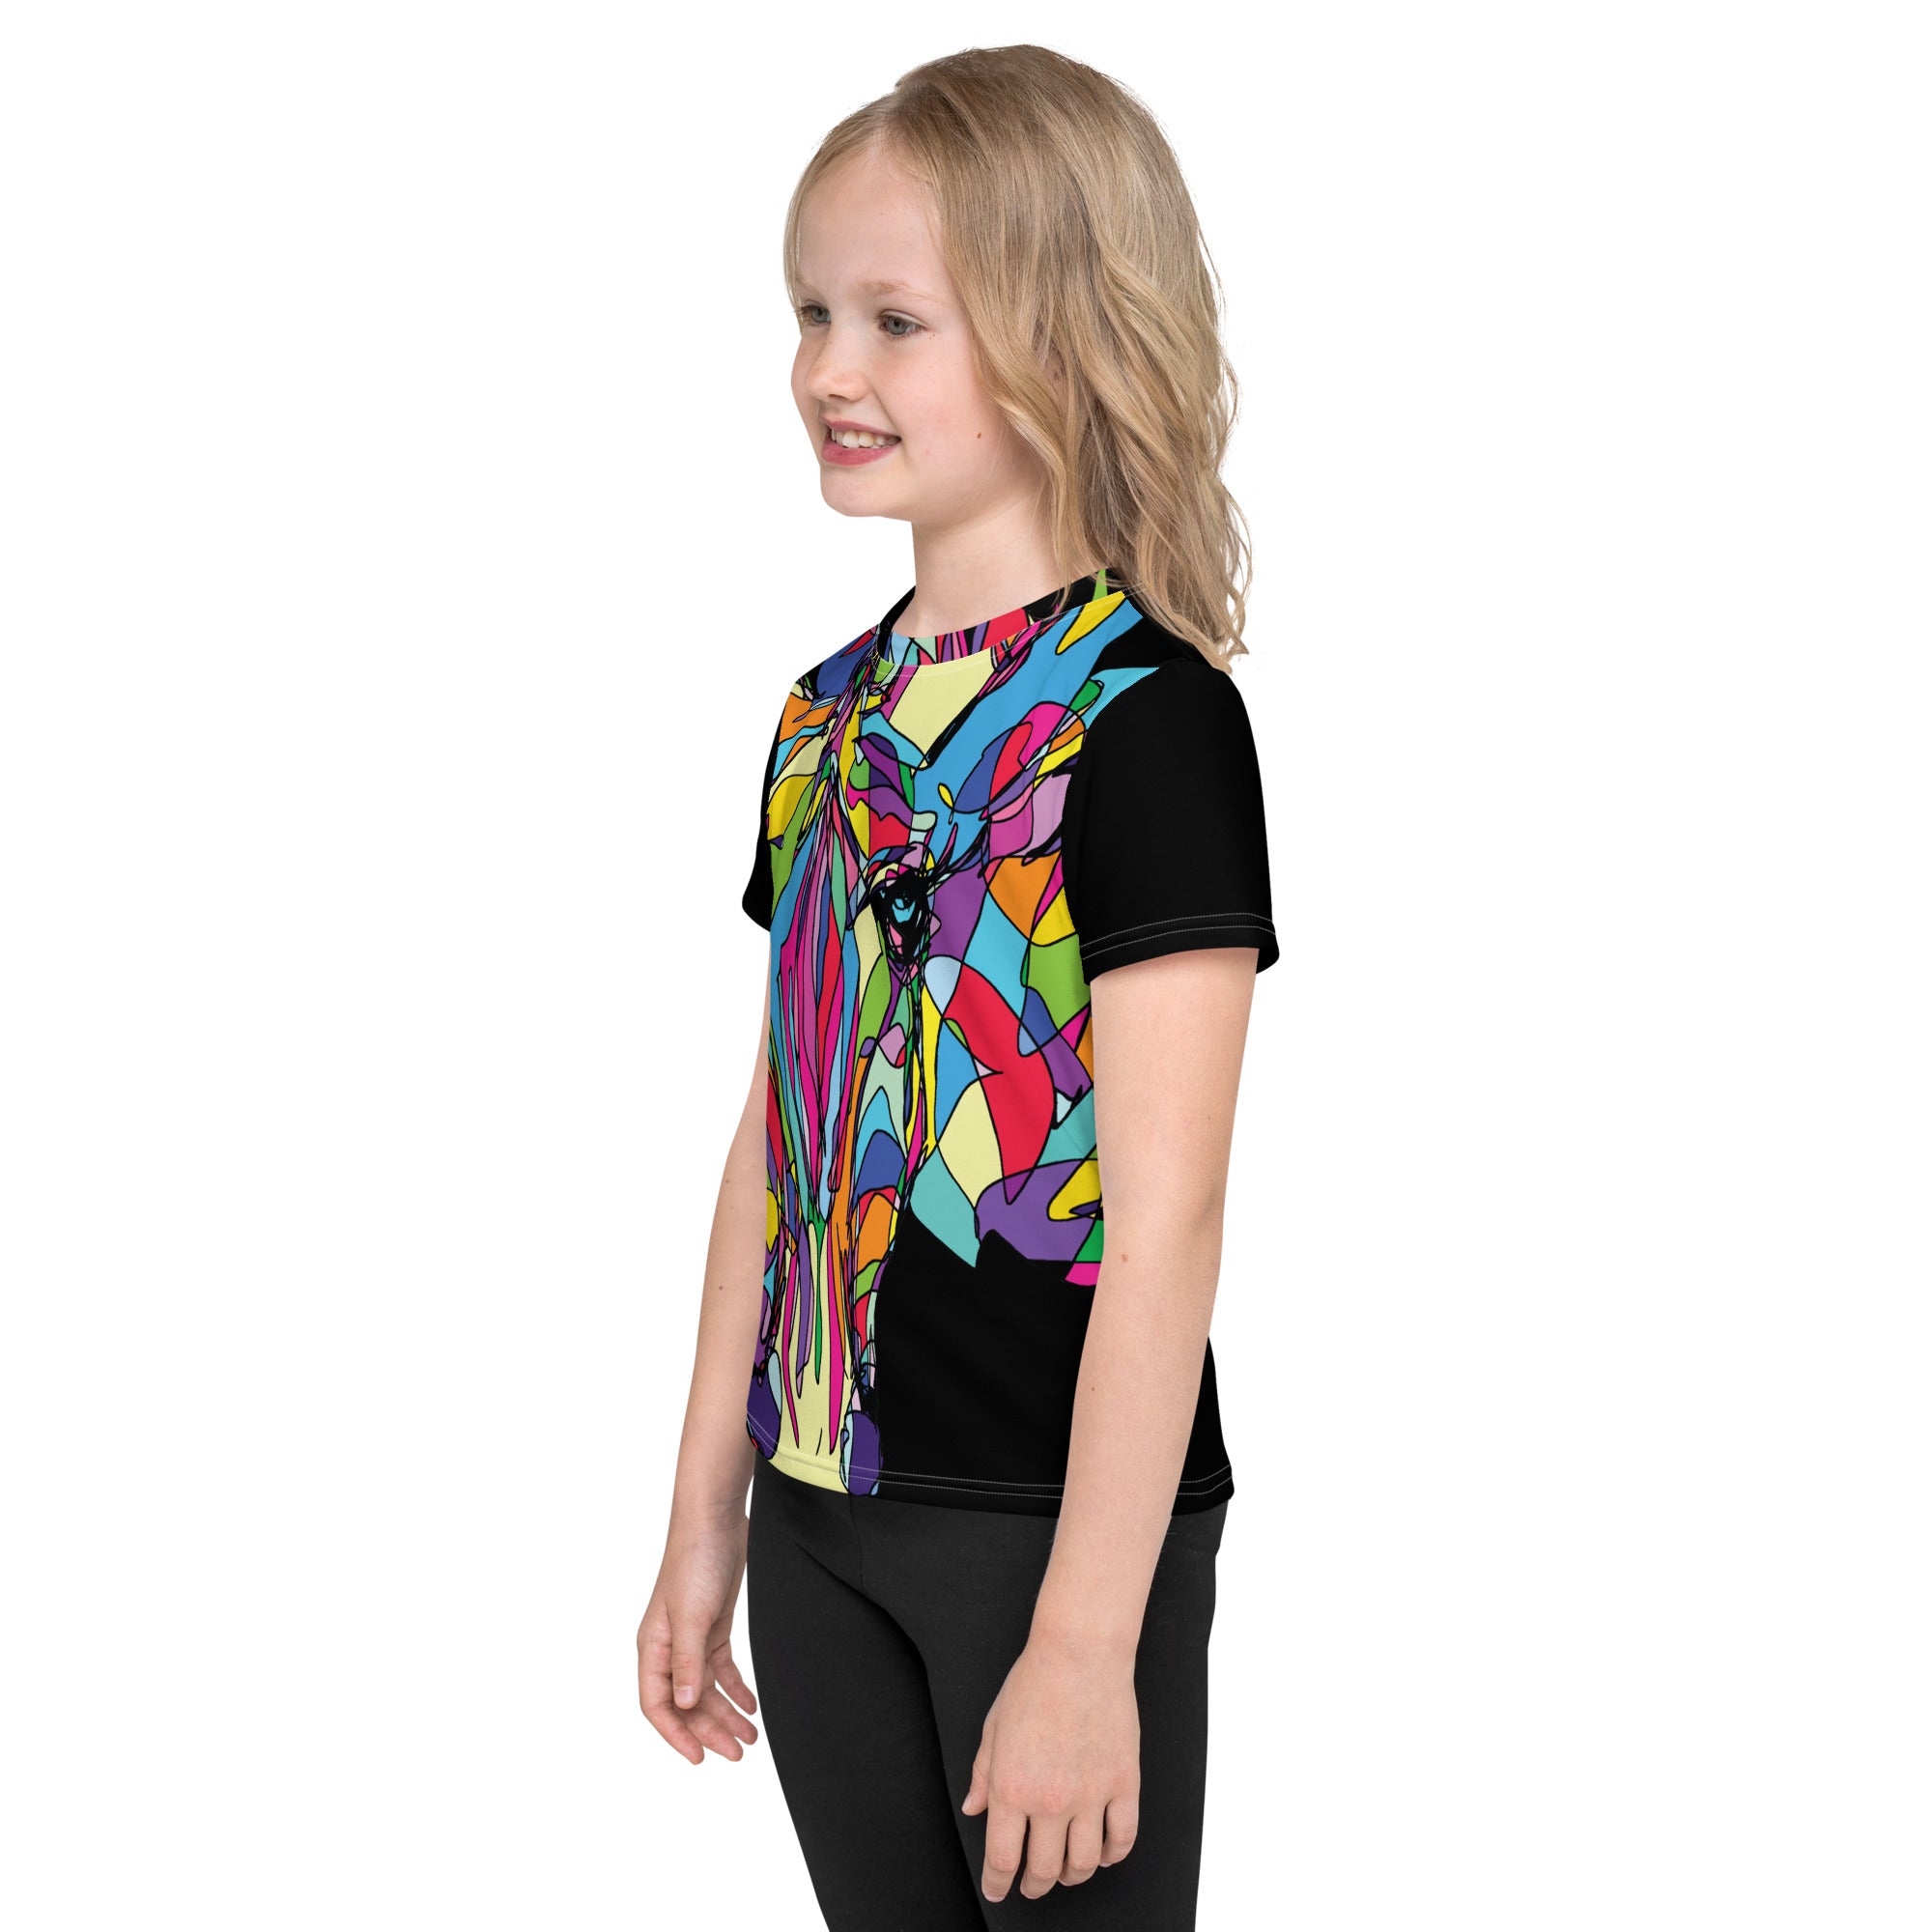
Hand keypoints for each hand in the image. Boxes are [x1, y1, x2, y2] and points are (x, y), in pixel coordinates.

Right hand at [636, 1508, 759, 1764]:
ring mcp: (692, 1637)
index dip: (676, 1734)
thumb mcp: (692, 1616)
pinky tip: (750, 1705)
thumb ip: (687, 1662)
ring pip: (706, 1689)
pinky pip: (722, 1668)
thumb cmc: (695, 1562)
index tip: (699, 1758)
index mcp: (653, 1647)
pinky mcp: (714, 1626)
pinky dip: (735, 1688)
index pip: (657, 1704)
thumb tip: (686, 1705)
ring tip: (750, 1737)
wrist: (716, 1520)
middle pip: (687, 1702)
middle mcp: (669, 1647)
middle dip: (710, 1730)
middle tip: (737, 1753)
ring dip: (726, 1713)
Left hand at [960, 1632, 1139, 1900]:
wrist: (1079, 1653)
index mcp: (1011, 1788)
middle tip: (1031, 1885)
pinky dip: (1111, 1855)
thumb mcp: (994, 1728)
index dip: (997, 1883)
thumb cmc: (1033, 1683)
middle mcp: (1050, 1800)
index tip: (996, 1890)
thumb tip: (974, 1808)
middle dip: (1033, 1885)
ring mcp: (1091, 1795)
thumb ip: (982, 1774)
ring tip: (1065, 1872)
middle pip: (1044, 1870)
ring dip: (1072, 1876)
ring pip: (1083, 1864)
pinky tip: (1102, 1853)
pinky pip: (1122, 1839)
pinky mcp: (1124, 1784)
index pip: (1002, 1858)